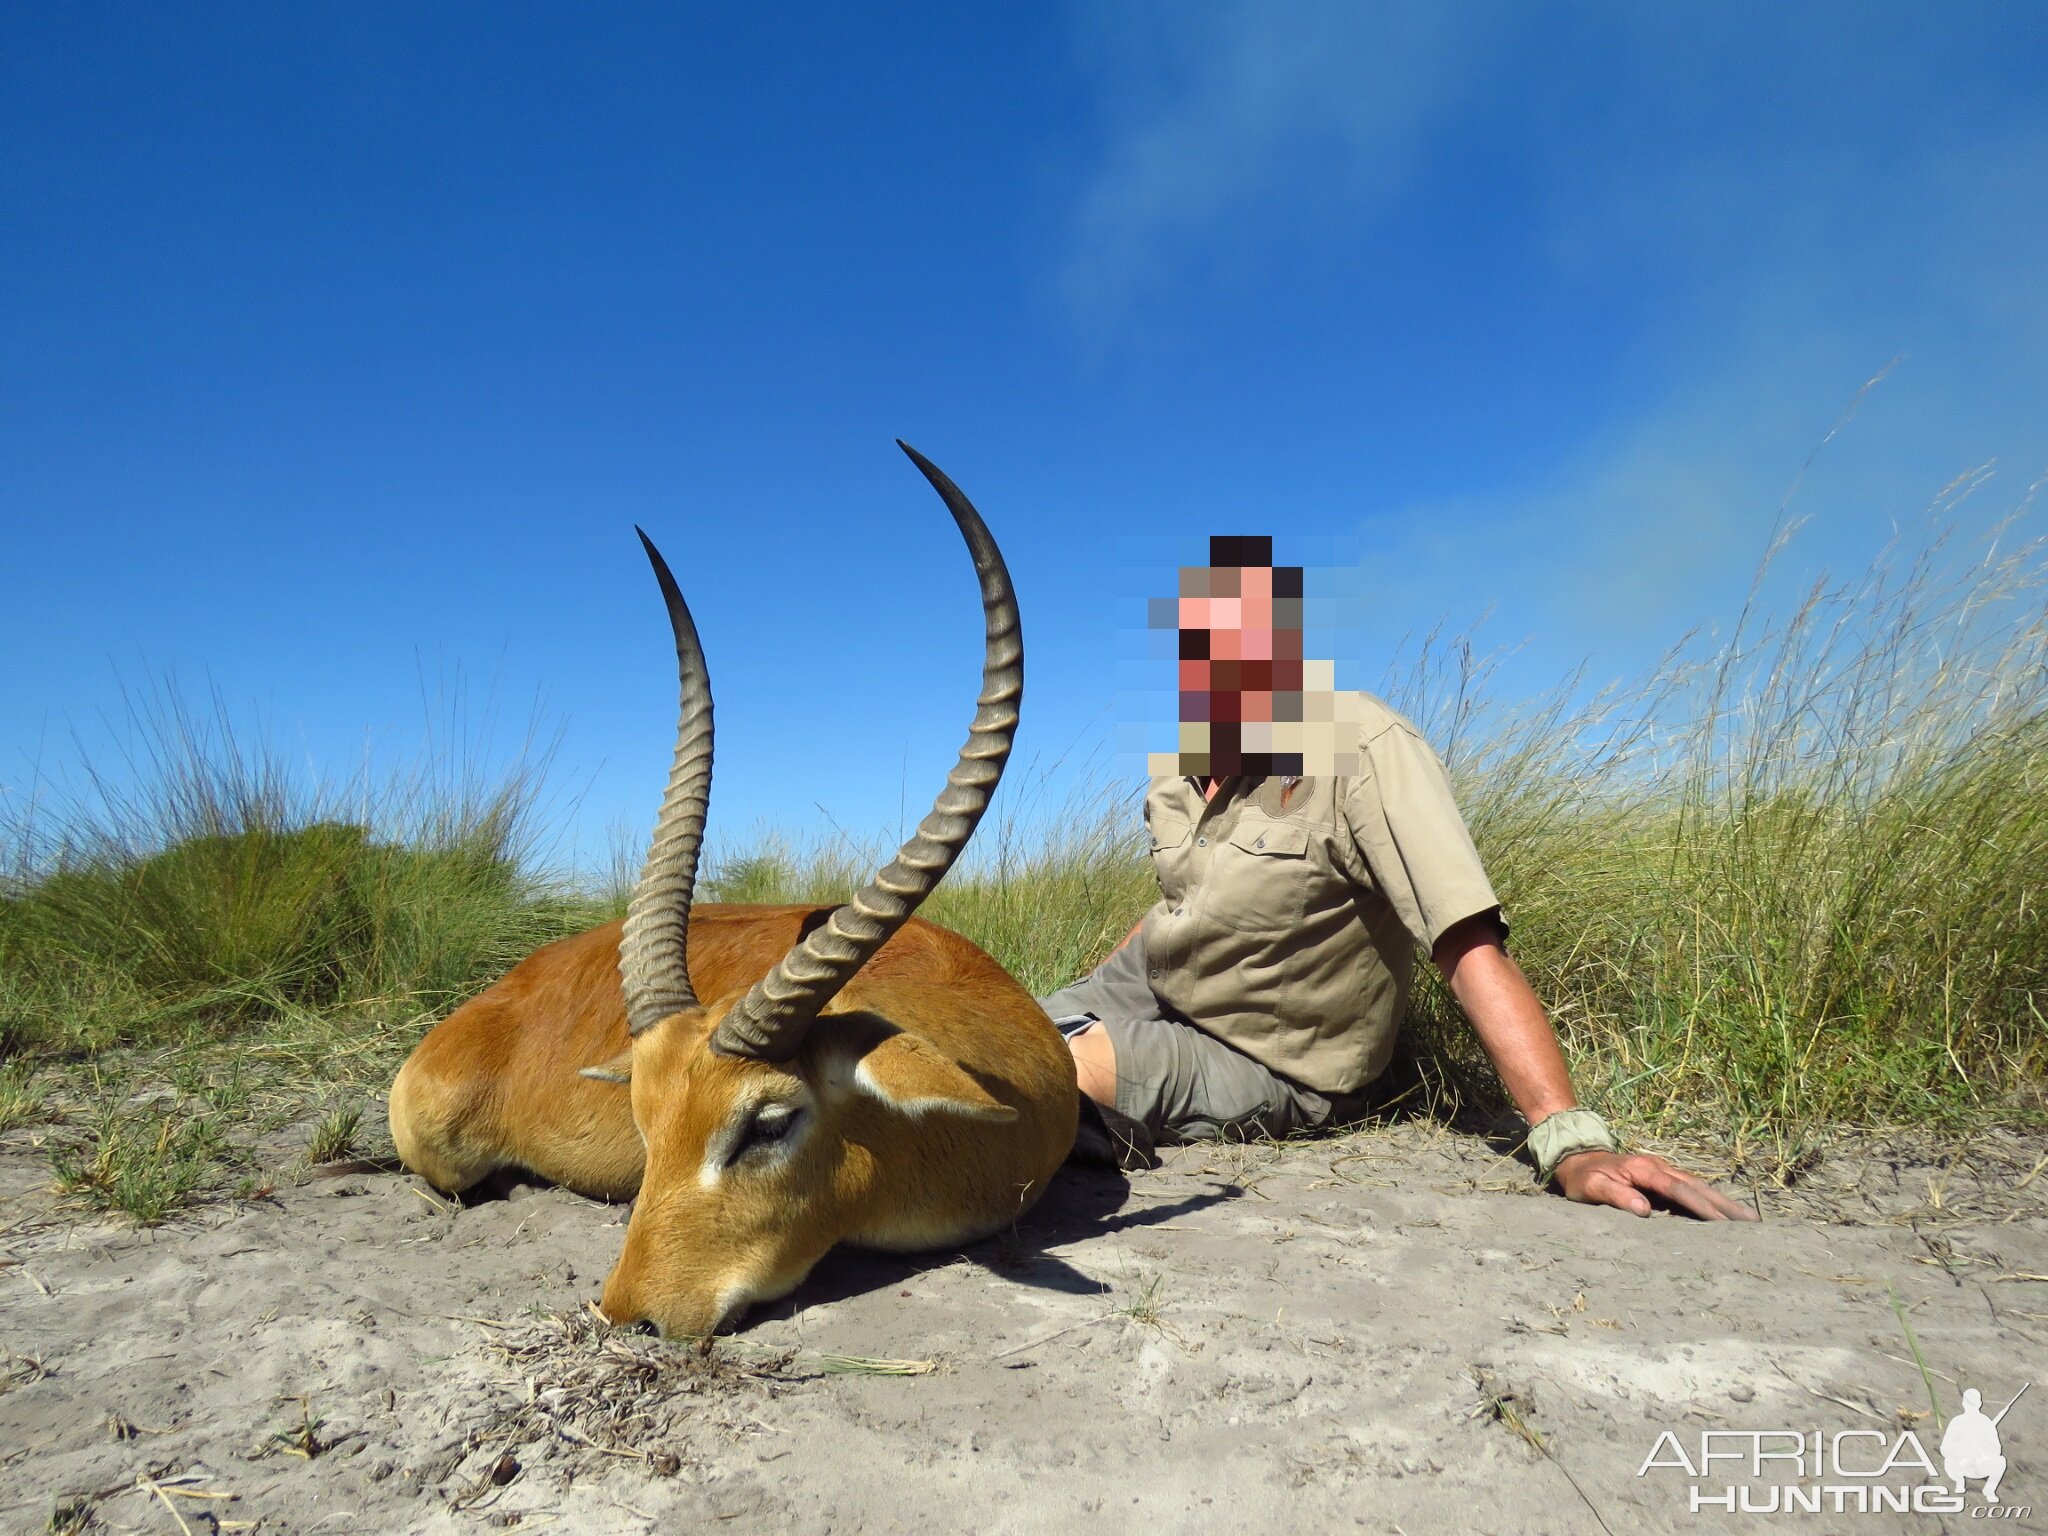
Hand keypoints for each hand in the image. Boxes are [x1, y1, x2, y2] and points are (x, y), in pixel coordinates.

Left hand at [1553, 1149, 1758, 1220]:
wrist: (1576, 1156)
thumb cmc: (1582, 1177)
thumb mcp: (1591, 1188)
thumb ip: (1616, 1197)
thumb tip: (1644, 1210)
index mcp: (1645, 1170)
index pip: (1679, 1191)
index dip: (1703, 1207)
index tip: (1725, 1225)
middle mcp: (1660, 1167)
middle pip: (1699, 1187)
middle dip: (1727, 1205)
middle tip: (1755, 1223)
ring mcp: (1663, 1170)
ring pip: (1700, 1186)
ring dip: (1725, 1202)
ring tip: (1751, 1219)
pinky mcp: (1662, 1177)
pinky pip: (1692, 1189)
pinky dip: (1711, 1199)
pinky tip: (1725, 1214)